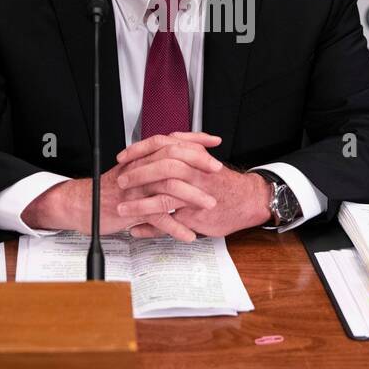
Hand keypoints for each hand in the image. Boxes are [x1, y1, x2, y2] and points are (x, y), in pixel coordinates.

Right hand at [21, 134, 225, 241]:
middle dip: (198, 164)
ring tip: (209, 205)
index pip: (172, 141)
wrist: (83, 204)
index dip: (194, 140)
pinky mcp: (131, 209)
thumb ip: (155, 164)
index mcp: (143, 158)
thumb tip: (181, 160)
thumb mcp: (135, 171)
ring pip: (168, 187)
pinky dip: (175, 227)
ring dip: (192, 197)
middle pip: (173, 159)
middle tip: (216, 171)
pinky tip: (188, 234)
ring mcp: (136, 189)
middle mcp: (140, 169)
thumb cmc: (112, 189)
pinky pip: (156, 217)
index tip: (214, 142)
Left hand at [113, 133, 271, 238]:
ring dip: (140, 204)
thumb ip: (186, 145)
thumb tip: (168, 138)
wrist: (248, 200)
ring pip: (165, 196)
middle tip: (120, 181)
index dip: (138, 150)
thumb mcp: (205, 158)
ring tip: (123, 209)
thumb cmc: (223, 181)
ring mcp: (196, 195)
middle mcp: (194, 172)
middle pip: (162, 167)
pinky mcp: (197, 216)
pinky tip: (137, 229)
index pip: (161, 145)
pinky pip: (170, 222)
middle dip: (137, 175)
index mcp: (193, 155)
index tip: (123, 157)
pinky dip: (151, 227)